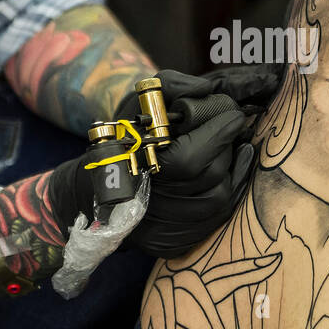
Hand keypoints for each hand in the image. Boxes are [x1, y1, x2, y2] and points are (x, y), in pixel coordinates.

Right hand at [112, 67, 279, 255]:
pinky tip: (231, 172)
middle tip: (230, 128)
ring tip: (232, 148)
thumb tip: (207, 91)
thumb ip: (173, 85)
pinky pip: (215, 220)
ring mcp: (164, 229)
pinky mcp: (173, 243)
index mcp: (139, 166)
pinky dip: (227, 193)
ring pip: (219, 199)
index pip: (193, 154)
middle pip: (211, 174)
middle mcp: (152, 203)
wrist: (94, 188)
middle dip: (226, 147)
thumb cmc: (123, 139)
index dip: (220, 131)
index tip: (234, 114)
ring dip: (231, 170)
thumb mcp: (140, 101)